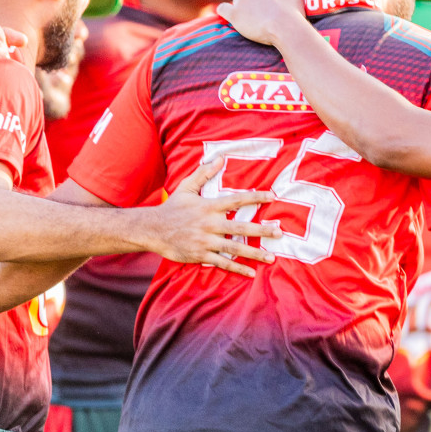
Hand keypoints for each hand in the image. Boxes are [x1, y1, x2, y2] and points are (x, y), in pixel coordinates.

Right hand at [140, 156, 281, 276]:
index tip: (272, 197)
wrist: (151, 229)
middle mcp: (209, 224)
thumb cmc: (172, 208)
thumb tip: (220, 158)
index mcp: (208, 206)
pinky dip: (237, 268)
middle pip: (240, 227)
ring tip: (271, 257)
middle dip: (261, 230)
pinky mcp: (200, 255)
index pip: (236, 200)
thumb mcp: (186, 188)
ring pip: (234, 247)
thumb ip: (204, 173)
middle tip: (279, 232)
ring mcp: (205, 241)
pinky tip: (251, 273)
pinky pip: (222, 263)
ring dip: (254, 253)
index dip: (255, 198)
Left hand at [217, 0, 307, 46]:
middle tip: (262, 20)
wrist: (286, 28)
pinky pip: (222, 9)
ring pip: (237, 3)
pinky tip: (230, 17)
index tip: (270, 13)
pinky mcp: (235, 14)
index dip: (264, 3)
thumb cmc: (295, 14)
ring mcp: (242, 2)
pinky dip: (225, 12)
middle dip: (253, 7)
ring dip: (242, 10)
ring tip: (250, 22)